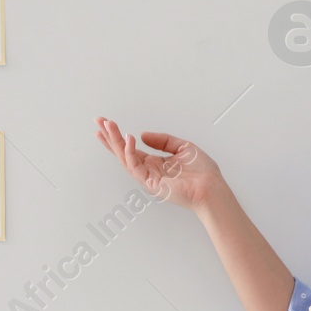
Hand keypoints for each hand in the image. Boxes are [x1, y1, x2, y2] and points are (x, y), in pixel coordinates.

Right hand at [94, 117, 226, 212]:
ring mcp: (148, 177)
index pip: (131, 149)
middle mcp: (149, 170)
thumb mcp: (182, 147)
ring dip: (115, 141)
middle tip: (98, 122)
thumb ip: (162, 140)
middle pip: (123, 152)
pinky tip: (128, 140)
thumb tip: (142, 135)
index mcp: (156, 163)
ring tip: (108, 127)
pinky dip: (130, 152)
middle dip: (110, 137)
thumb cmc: (202, 172)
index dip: (118, 137)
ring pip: (125, 158)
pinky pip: (135, 166)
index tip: (106, 124)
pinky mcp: (151, 183)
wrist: (211, 187)